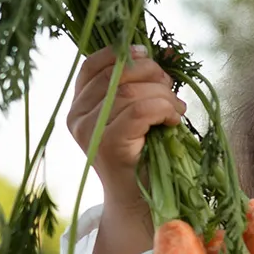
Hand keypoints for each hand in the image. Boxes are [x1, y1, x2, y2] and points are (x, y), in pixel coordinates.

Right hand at [67, 45, 186, 253]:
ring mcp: (88, 132)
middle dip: (153, 75)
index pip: (91, 64)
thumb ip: (142, 83)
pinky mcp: (107, 145)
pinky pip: (139, 110)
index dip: (122, 53)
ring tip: (177, 111)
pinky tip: (173, 121)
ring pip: (132, 91)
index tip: (149, 56)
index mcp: (77, 106)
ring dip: (165, 96)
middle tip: (172, 92)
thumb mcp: (139, 113)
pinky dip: (163, 109)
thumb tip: (164, 48)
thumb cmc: (145, 157)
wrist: (141, 205)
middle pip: (117, 74)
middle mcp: (76, 117)